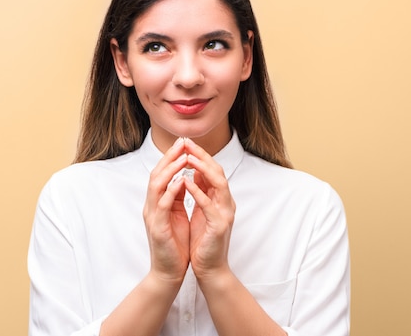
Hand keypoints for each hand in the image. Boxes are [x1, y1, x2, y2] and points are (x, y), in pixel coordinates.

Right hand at [143, 137, 190, 284]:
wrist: (169, 272)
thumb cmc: (175, 245)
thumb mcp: (177, 215)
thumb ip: (177, 197)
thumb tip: (183, 178)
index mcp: (158, 203)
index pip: (162, 174)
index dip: (172, 157)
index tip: (184, 143)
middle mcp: (152, 206)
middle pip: (157, 174)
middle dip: (169, 157)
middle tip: (182, 142)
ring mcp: (152, 217)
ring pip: (156, 186)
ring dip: (170, 170)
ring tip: (183, 157)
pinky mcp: (157, 228)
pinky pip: (162, 205)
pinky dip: (171, 191)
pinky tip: (180, 182)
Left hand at [183, 138, 235, 279]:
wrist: (209, 268)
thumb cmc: (203, 241)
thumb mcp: (201, 211)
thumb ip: (201, 191)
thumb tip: (195, 169)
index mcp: (220, 199)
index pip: (212, 170)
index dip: (200, 155)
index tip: (185, 143)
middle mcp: (226, 203)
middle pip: (217, 172)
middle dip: (202, 156)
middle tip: (187, 143)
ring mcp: (225, 214)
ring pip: (218, 184)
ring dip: (203, 169)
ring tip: (189, 158)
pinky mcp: (219, 226)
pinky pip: (209, 205)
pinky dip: (198, 192)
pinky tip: (187, 183)